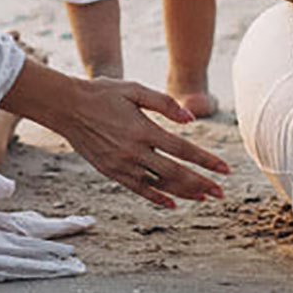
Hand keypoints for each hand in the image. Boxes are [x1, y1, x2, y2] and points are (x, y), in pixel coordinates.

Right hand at [4, 61, 228, 208]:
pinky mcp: (111, 172)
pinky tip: (172, 203)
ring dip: (184, 193)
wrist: (67, 107)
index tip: (225, 170)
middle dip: (201, 184)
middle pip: (175, 173)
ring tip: (203, 198)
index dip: (206, 161)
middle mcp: (134, 151)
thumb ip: (164, 103)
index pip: (183, 150)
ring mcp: (122, 164)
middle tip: (221, 193)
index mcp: (143, 129)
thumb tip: (191, 120)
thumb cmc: (103, 93)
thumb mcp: (134, 88)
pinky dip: (156, 198)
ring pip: (159, 185)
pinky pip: (138, 189)